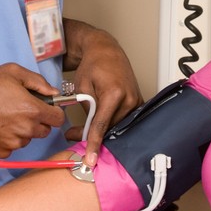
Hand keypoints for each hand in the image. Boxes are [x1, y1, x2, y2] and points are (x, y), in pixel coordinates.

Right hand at [0, 64, 65, 157]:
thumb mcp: (13, 72)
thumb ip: (39, 82)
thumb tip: (54, 93)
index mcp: (32, 110)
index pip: (58, 119)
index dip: (53, 112)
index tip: (46, 108)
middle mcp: (25, 130)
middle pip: (44, 130)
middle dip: (37, 121)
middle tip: (20, 109)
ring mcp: (13, 143)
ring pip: (28, 139)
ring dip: (22, 131)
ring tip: (4, 116)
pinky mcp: (0, 152)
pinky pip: (12, 147)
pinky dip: (7, 139)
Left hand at [62, 22, 142, 159]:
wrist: (106, 51)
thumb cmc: (93, 65)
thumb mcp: (81, 87)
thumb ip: (86, 111)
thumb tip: (87, 131)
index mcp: (114, 93)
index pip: (102, 125)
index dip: (94, 144)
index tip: (90, 159)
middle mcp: (129, 99)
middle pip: (110, 128)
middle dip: (92, 135)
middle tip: (73, 134)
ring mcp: (135, 101)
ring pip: (117, 126)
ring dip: (102, 129)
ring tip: (83, 126)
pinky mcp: (137, 102)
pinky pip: (124, 120)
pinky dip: (111, 123)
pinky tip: (100, 122)